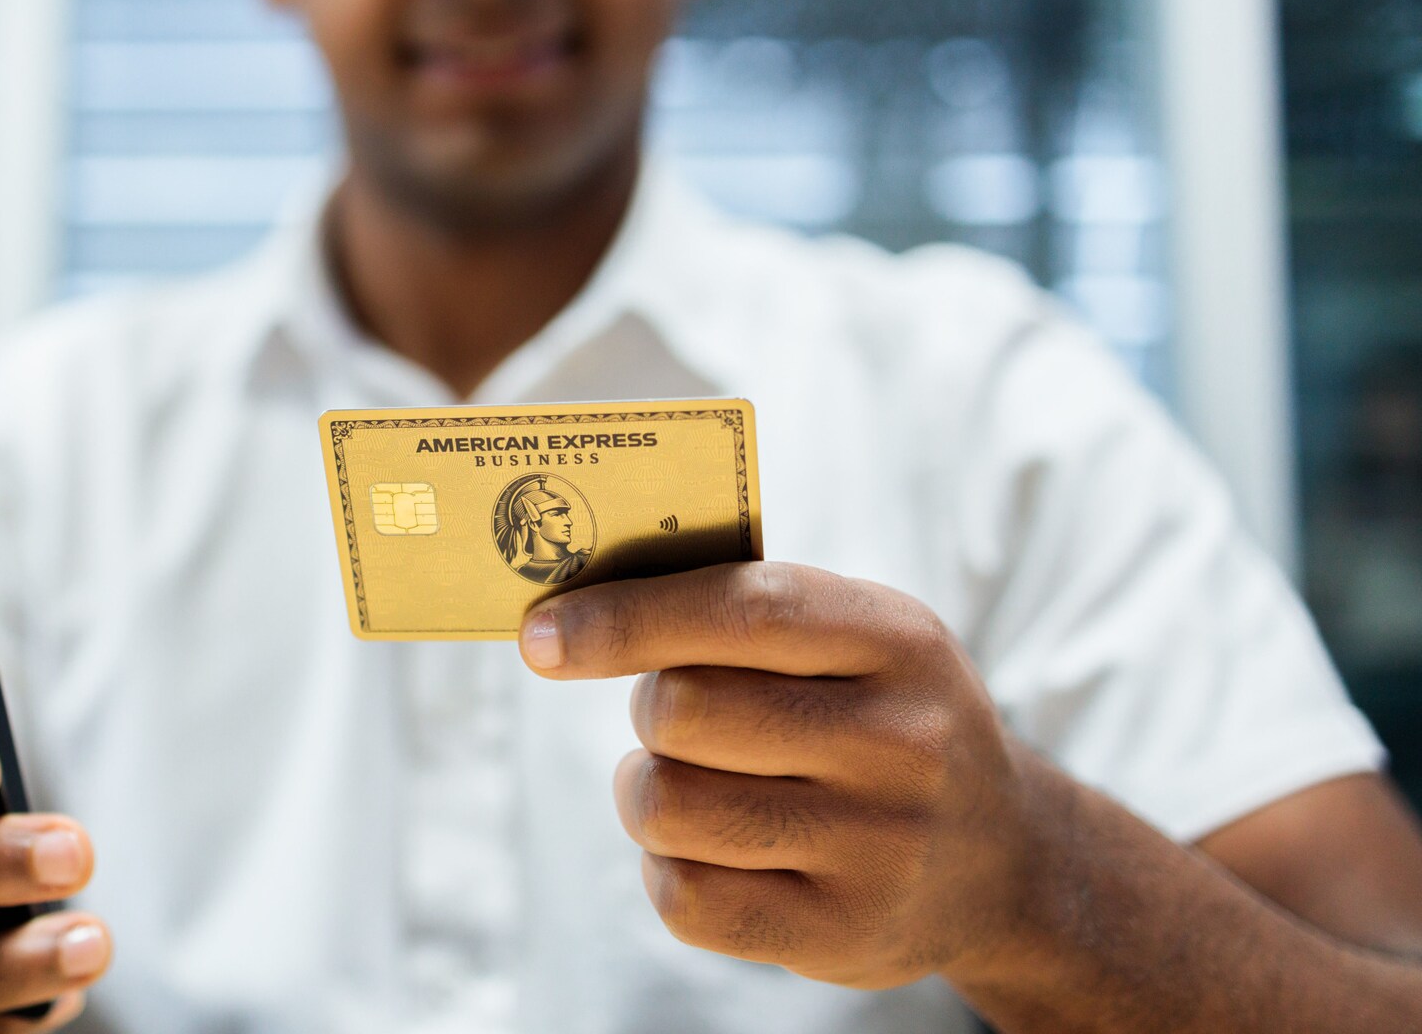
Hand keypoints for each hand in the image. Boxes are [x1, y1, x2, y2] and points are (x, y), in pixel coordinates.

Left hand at [520, 562, 1050, 989]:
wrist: (1002, 861)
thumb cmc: (881, 719)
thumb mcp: (858, 637)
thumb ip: (743, 607)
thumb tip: (576, 608)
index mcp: (899, 640)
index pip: (741, 610)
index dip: (624, 618)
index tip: (541, 633)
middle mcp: (902, 743)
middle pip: (681, 710)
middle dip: (651, 709)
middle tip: (680, 717)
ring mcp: (879, 848)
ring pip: (666, 804)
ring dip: (647, 788)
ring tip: (694, 782)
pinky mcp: (840, 935)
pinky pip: (681, 894)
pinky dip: (666, 866)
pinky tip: (711, 850)